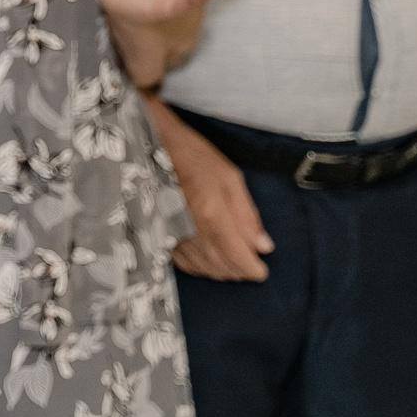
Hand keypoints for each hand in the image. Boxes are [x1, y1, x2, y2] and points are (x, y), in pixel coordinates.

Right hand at [163, 112, 272, 280]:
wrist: (153, 146)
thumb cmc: (192, 155)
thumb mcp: (230, 178)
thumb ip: (247, 215)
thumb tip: (263, 245)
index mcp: (212, 215)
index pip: (238, 257)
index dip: (252, 269)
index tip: (261, 270)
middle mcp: (192, 231)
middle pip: (221, 267)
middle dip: (239, 270)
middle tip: (250, 264)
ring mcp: (173, 236)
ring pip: (204, 268)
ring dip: (222, 270)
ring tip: (232, 261)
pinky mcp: (161, 236)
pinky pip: (185, 264)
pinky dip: (202, 267)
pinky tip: (209, 258)